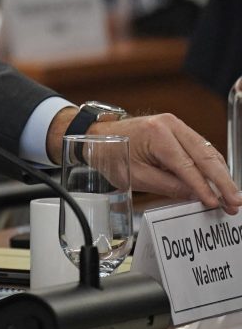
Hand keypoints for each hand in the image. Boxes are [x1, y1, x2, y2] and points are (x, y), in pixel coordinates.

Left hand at [47, 109, 241, 213]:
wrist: (99, 137)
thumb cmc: (112, 154)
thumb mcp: (135, 176)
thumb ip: (167, 185)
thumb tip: (195, 196)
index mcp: (156, 134)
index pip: (187, 165)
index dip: (203, 187)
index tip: (216, 203)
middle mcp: (170, 125)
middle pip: (205, 156)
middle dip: (222, 182)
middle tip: (235, 203)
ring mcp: (176, 125)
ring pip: (208, 152)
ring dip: (222, 175)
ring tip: (232, 197)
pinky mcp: (179, 131)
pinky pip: (201, 149)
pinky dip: (213, 166)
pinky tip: (221, 182)